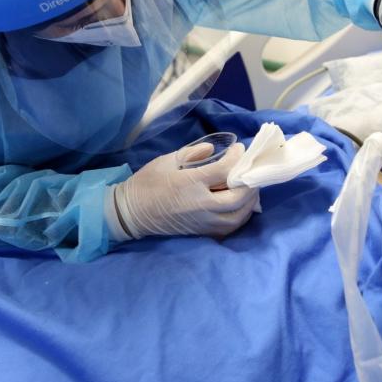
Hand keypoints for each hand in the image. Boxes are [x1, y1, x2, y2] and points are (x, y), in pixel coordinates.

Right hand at [106, 142, 259, 239]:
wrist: (132, 213)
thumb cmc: (147, 183)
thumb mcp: (167, 161)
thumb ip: (193, 153)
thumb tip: (213, 150)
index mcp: (190, 184)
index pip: (225, 170)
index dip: (237, 158)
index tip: (239, 149)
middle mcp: (201, 205)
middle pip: (238, 197)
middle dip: (248, 182)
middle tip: (247, 170)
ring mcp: (203, 221)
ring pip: (239, 216)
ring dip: (249, 201)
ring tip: (248, 187)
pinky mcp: (202, 232)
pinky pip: (230, 227)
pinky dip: (240, 216)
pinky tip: (239, 205)